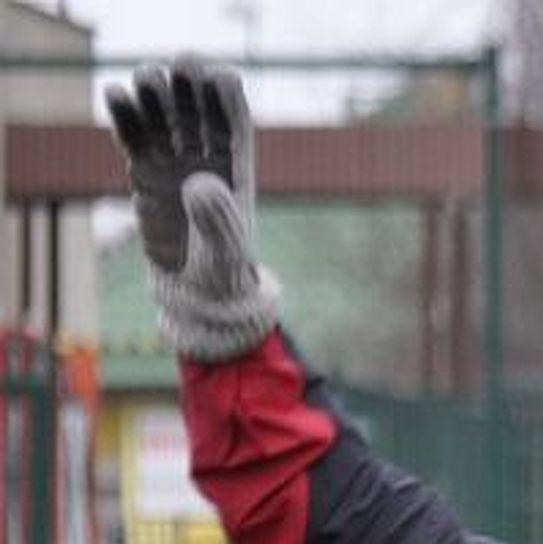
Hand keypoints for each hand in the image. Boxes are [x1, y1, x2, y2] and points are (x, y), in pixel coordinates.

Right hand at [104, 57, 278, 361]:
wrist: (198, 293)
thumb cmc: (224, 272)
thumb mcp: (226, 249)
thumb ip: (217, 217)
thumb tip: (199, 182)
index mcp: (239, 172)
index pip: (236, 127)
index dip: (228, 100)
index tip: (220, 76)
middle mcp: (208, 162)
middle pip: (198, 115)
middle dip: (191, 89)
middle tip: (181, 64)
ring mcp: (176, 166)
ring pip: (164, 122)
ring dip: (156, 97)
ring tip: (144, 76)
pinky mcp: (147, 176)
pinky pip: (136, 141)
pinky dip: (127, 119)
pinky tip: (115, 94)